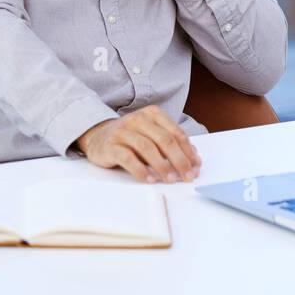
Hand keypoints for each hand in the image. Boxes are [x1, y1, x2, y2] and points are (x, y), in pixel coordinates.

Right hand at [75, 105, 200, 183]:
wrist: (98, 136)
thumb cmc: (131, 137)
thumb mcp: (152, 135)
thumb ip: (172, 143)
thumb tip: (193, 160)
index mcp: (153, 114)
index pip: (176, 133)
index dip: (188, 151)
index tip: (196, 166)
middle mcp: (139, 119)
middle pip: (165, 140)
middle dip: (180, 160)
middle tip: (187, 176)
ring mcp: (123, 131)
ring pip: (148, 148)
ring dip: (163, 166)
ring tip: (171, 180)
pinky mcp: (111, 145)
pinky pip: (128, 158)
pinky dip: (141, 170)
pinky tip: (150, 179)